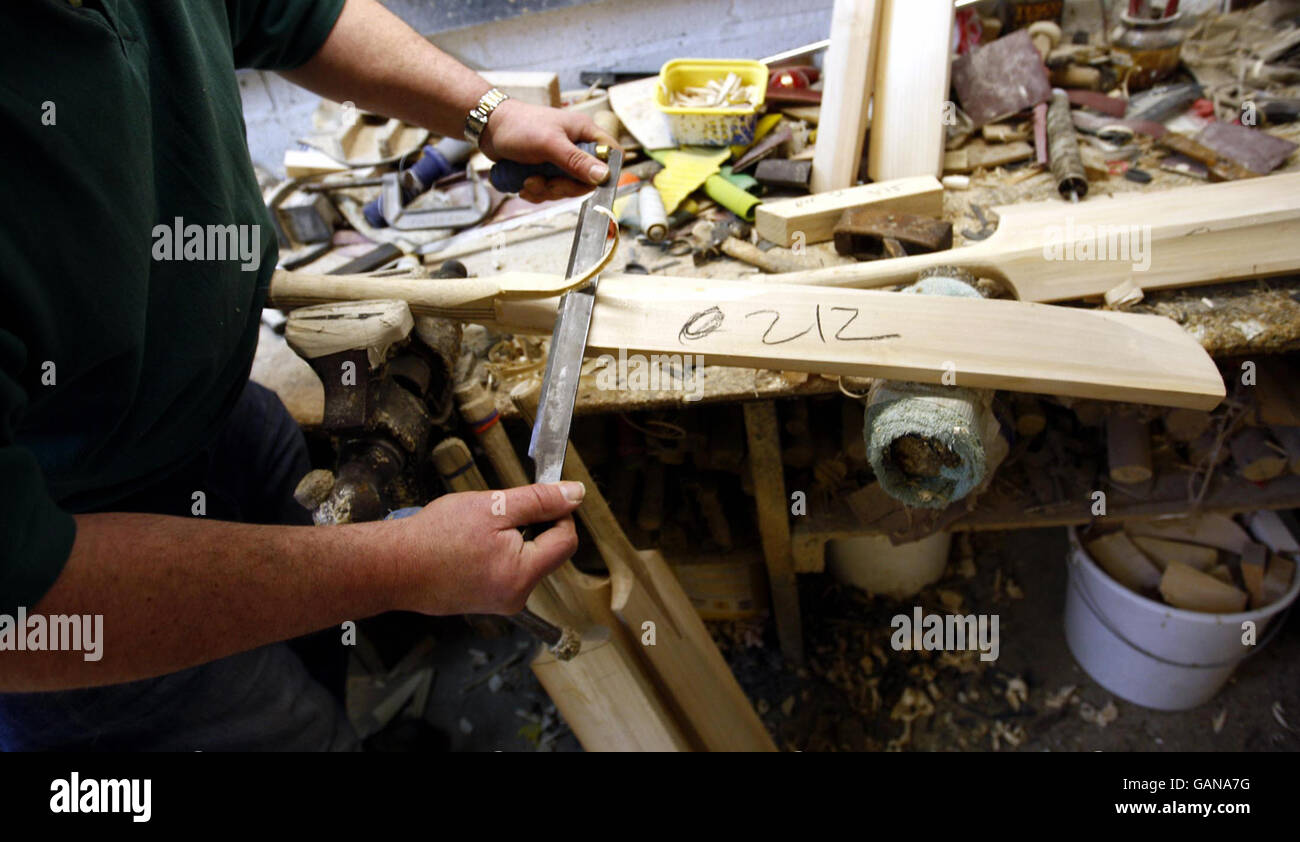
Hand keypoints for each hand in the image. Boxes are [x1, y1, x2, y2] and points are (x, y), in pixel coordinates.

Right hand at [387, 481, 584, 614]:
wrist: (392, 566)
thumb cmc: (435, 537)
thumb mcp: (493, 507)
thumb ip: (539, 501)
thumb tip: (575, 494)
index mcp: (523, 574)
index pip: (566, 539)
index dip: (558, 513)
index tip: (537, 498)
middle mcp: (516, 596)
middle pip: (548, 551)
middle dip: (530, 525)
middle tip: (498, 512)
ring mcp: (500, 602)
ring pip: (526, 559)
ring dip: (512, 538)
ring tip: (478, 530)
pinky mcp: (485, 601)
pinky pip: (506, 570)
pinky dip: (497, 552)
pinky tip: (470, 546)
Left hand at [478, 99, 619, 202]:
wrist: (489, 128)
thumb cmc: (518, 126)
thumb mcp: (549, 144)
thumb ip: (576, 161)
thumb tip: (604, 176)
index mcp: (585, 133)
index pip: (612, 156)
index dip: (605, 173)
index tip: (586, 183)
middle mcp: (577, 147)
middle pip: (587, 181)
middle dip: (563, 187)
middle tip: (544, 183)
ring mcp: (562, 160)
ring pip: (567, 189)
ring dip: (545, 191)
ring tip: (528, 180)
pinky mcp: (547, 171)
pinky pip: (551, 191)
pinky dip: (537, 193)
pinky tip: (523, 184)